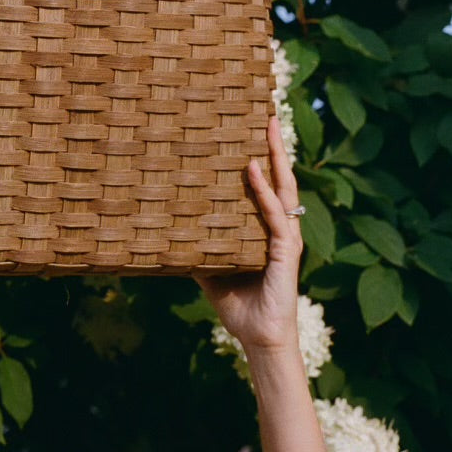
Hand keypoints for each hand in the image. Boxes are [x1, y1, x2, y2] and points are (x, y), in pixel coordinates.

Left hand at [195, 115, 303, 355]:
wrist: (258, 339)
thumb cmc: (238, 304)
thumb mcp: (210, 268)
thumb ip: (196, 246)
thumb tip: (165, 228)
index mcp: (265, 227)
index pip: (268, 184)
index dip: (265, 155)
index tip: (255, 125)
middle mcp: (279, 226)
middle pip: (281, 177)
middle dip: (275, 145)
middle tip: (267, 112)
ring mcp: (285, 237)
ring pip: (284, 188)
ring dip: (276, 156)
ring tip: (268, 127)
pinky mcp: (285, 251)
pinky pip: (274, 215)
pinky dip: (263, 191)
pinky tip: (253, 170)